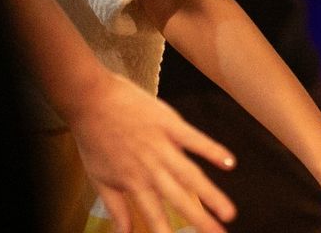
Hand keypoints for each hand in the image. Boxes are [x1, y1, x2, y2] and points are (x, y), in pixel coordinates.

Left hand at [63, 72, 237, 232]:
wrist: (90, 101)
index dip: (167, 232)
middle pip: (179, 198)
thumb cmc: (94, 140)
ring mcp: (162, 145)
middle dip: (200, 219)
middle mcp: (150, 168)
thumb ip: (116, 207)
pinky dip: (212, 151)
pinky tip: (230, 163)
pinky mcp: (170, 124)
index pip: (153, 214)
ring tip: (229, 212)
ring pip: (190, 175)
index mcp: (133, 182)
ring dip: (211, 194)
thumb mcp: (99, 178)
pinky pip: (195, 139)